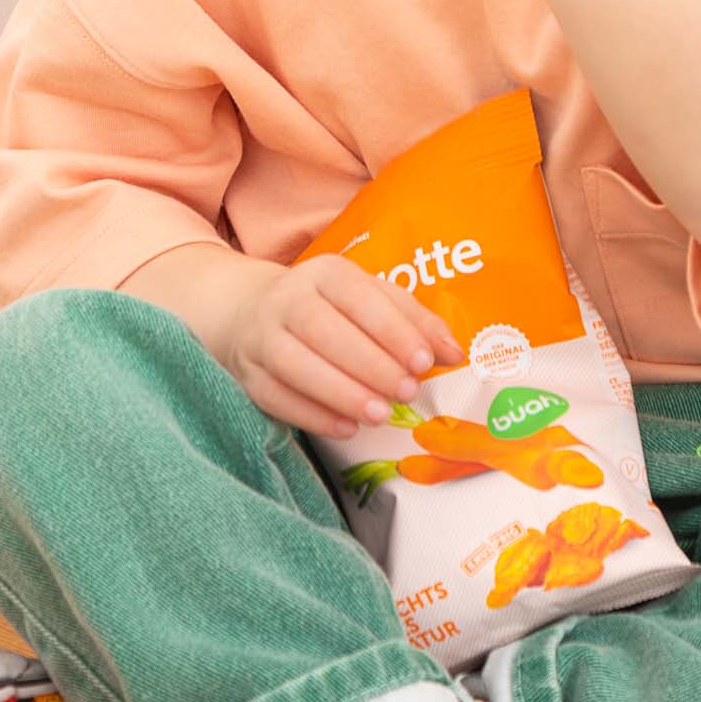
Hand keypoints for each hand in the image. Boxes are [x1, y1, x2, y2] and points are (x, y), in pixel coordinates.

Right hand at [222, 254, 464, 440]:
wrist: (252, 314)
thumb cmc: (329, 309)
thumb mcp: (371, 300)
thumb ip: (413, 322)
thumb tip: (453, 352)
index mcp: (324, 273)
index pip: (357, 295)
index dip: (391, 329)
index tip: (424, 361)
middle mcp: (287, 299)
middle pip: (322, 329)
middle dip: (369, 364)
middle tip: (406, 391)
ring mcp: (261, 336)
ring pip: (293, 363)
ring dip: (340, 391)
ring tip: (380, 414)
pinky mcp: (247, 373)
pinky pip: (274, 396)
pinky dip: (311, 415)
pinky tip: (347, 428)